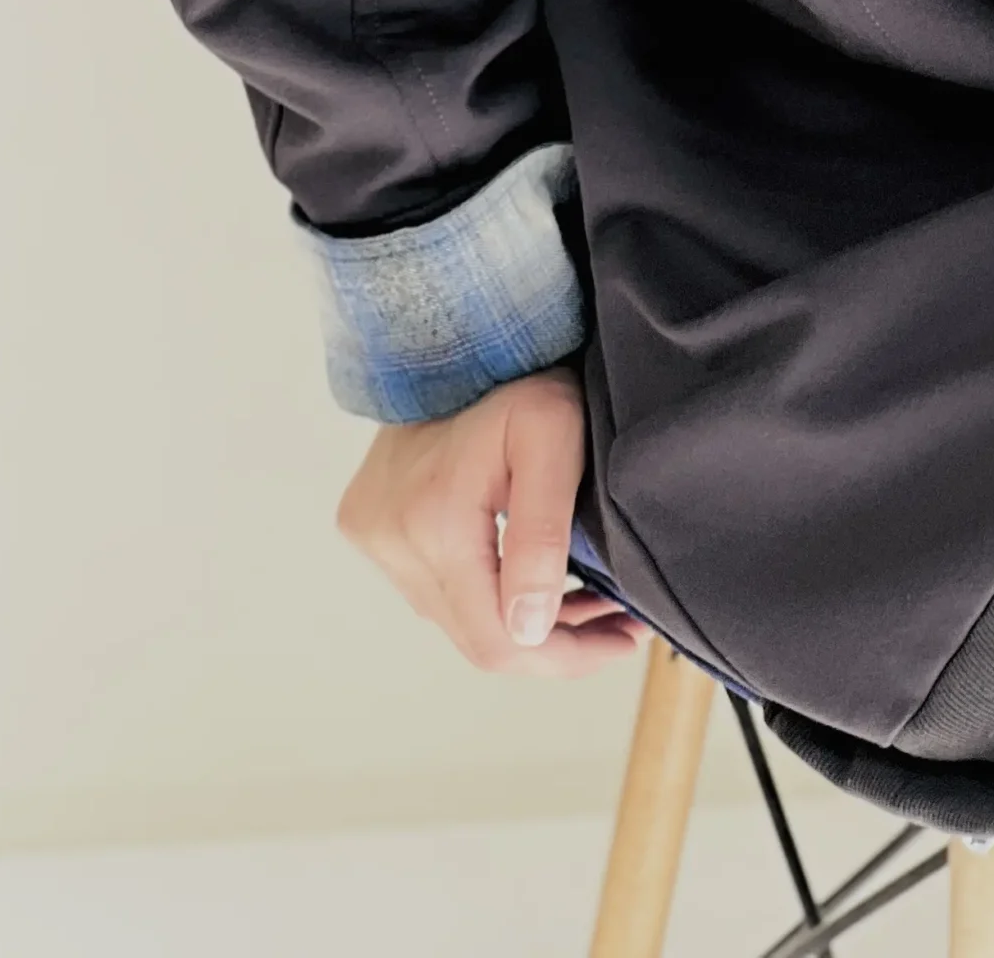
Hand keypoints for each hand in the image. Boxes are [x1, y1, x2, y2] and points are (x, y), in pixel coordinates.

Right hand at [334, 366, 643, 676]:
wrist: (459, 335)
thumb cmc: (518, 376)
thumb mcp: (554, 440)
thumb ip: (541, 537)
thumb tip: (529, 628)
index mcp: (432, 523)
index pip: (494, 640)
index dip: (563, 658)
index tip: (624, 641)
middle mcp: (390, 541)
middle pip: (476, 638)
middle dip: (554, 644)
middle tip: (619, 629)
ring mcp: (373, 538)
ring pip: (458, 618)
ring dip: (523, 622)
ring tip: (593, 607)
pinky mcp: (368, 530)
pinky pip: (437, 591)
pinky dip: (489, 596)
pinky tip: (539, 587)